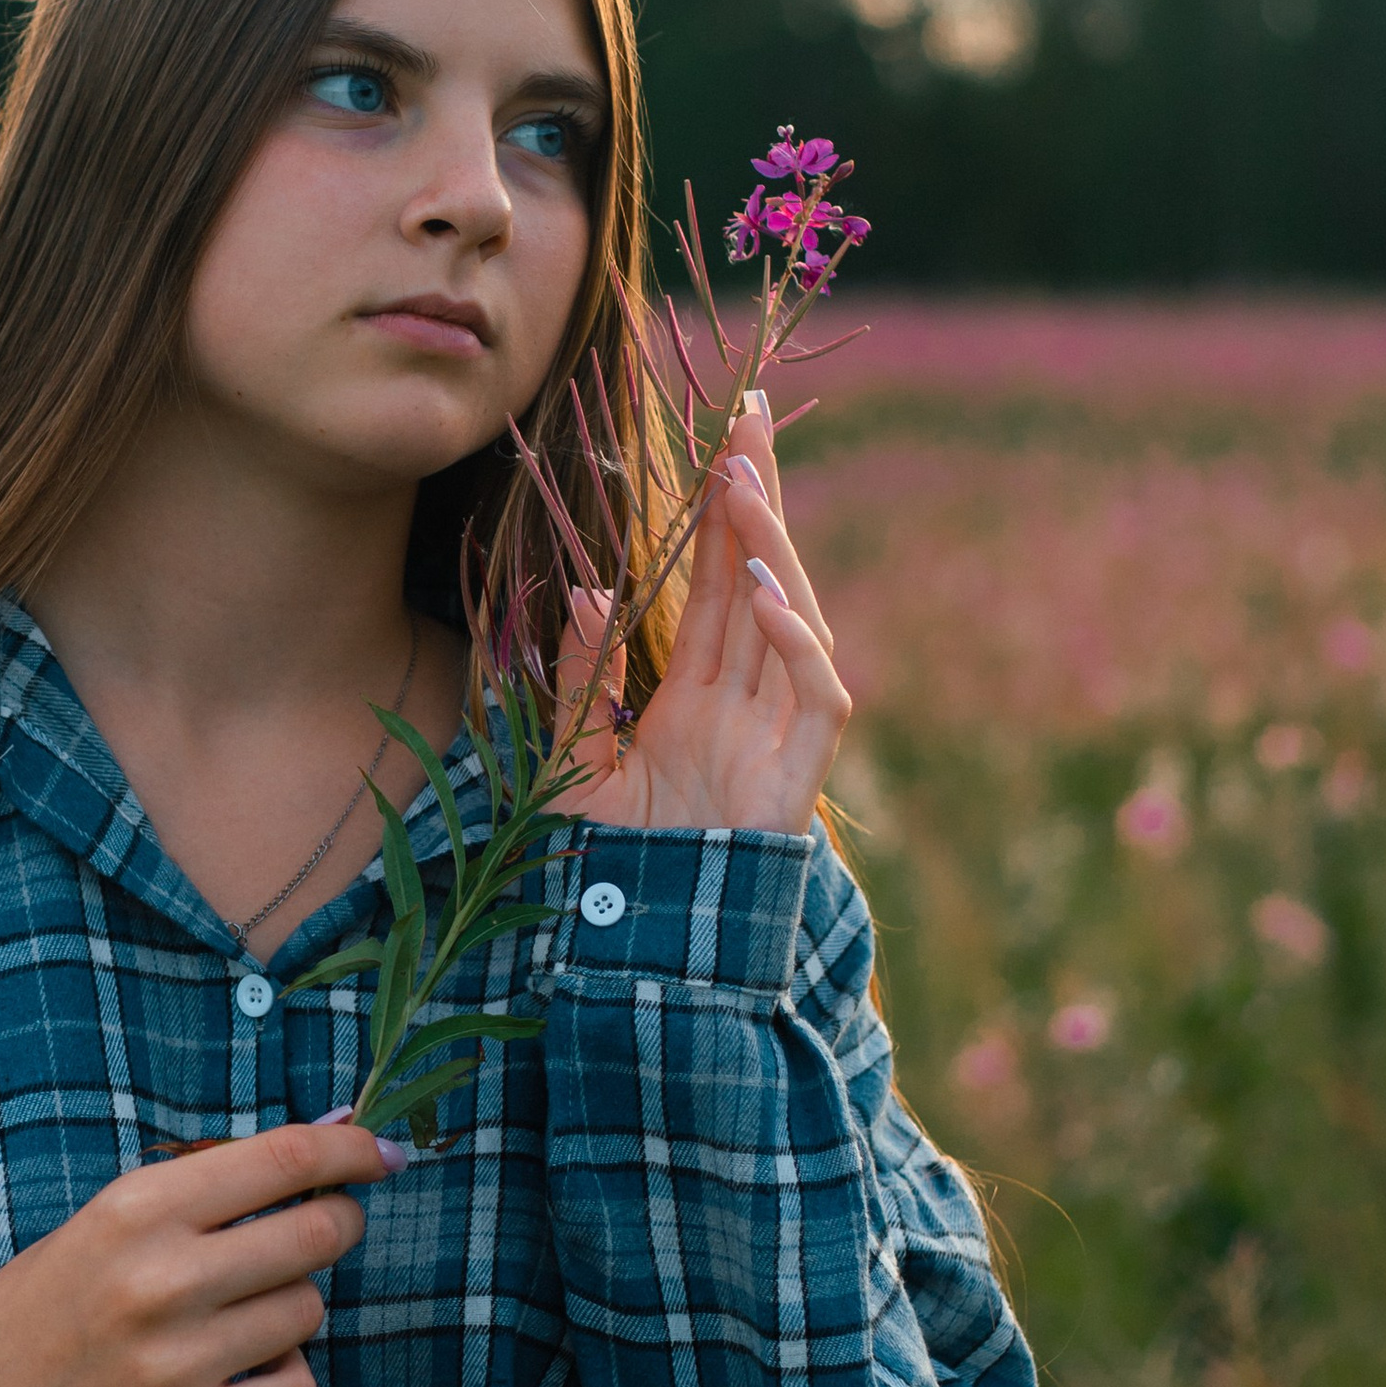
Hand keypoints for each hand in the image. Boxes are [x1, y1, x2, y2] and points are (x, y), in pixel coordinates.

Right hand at [0, 1119, 394, 1386]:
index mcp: (137, 1207)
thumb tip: (329, 1139)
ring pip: (309, 1311)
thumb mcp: (112, 1218)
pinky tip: (233, 1370)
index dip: (351, 1148)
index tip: (383, 1150)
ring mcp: (177, 1364)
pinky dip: (281, 1375)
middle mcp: (161, 1280)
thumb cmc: (51, 1300)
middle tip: (323, 1226)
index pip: (284, 1158)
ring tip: (234, 1315)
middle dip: (337, 1222)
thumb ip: (210, 1186)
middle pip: (318, 1232)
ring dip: (292, 1306)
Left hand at [555, 395, 851, 837]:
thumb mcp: (569, 770)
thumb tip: (589, 592)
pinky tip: (765, 594)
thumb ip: (580, 686)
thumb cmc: (605, 881)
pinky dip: (797, 644)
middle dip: (757, 501)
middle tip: (750, 419)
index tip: (719, 440)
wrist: (639, 968)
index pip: (715, 588)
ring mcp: (773, 742)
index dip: (720, 518)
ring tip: (742, 484)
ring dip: (772, 552)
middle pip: (760, 583)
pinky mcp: (795, 781)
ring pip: (795, 623)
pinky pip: (816, 699)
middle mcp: (741, 710)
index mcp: (692, 703)